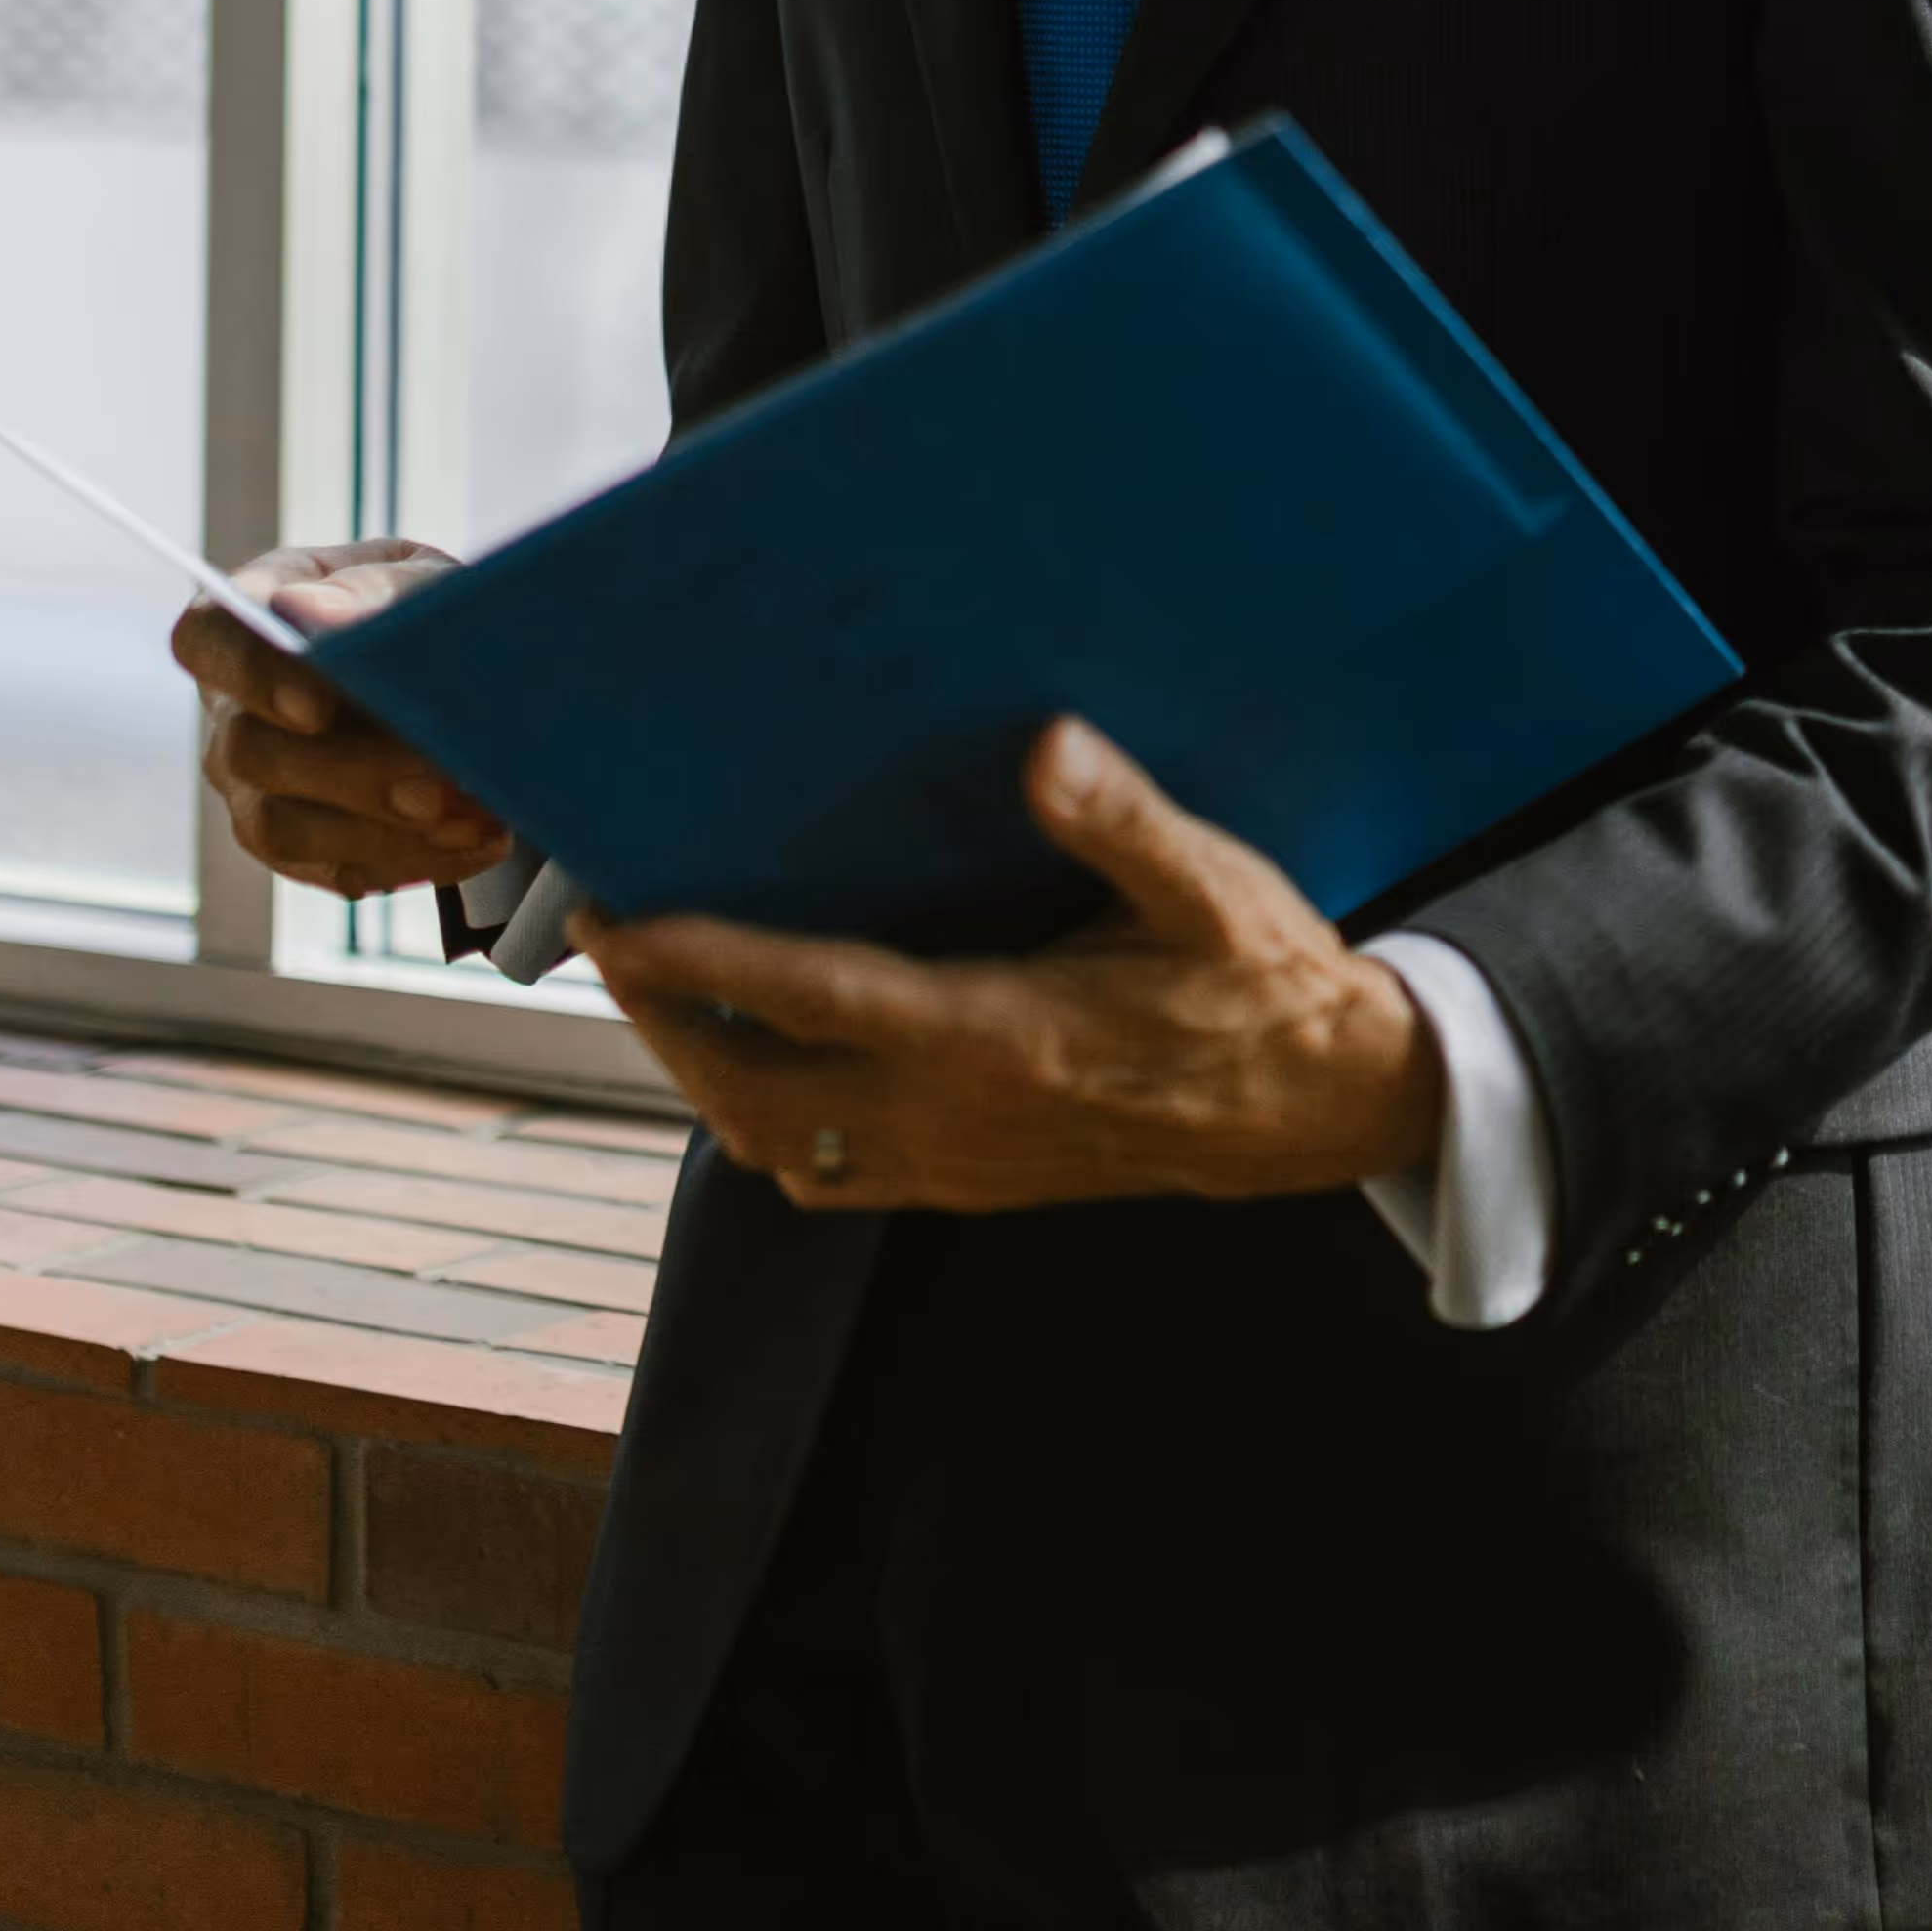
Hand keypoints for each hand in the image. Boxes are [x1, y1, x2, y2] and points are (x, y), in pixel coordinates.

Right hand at [172, 542, 512, 899]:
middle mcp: (236, 707)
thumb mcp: (422, 580)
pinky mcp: (303, 848)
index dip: (250, 673)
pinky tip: (481, 838)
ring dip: (382, 829)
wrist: (470, 675)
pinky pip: (338, 869)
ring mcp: (258, 785)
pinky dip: (416, 858)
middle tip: (440, 781)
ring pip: (282, 827)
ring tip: (473, 816)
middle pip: (252, 750)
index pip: (209, 638)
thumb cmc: (428, 611)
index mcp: (253, 614)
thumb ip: (373, 591)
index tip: (316, 703)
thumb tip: (309, 613)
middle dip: (353, 771)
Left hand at [575, 717, 1444, 1213]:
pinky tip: (764, 1063)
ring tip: (664, 995)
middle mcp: (957, 1116)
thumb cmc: (1263, 985)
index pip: (809, 997)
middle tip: (609, 940)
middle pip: (753, 1088)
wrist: (1322, 1109)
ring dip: (703, 1076)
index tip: (614, 920)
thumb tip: (1045, 744)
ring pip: (777, 1148)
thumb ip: (1124, 821)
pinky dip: (768, 1126)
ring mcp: (960, 1164)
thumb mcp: (1213, 888)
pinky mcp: (974, 1186)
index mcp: (999, 1035)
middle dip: (662, 1020)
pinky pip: (831, 1178)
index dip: (699, 959)